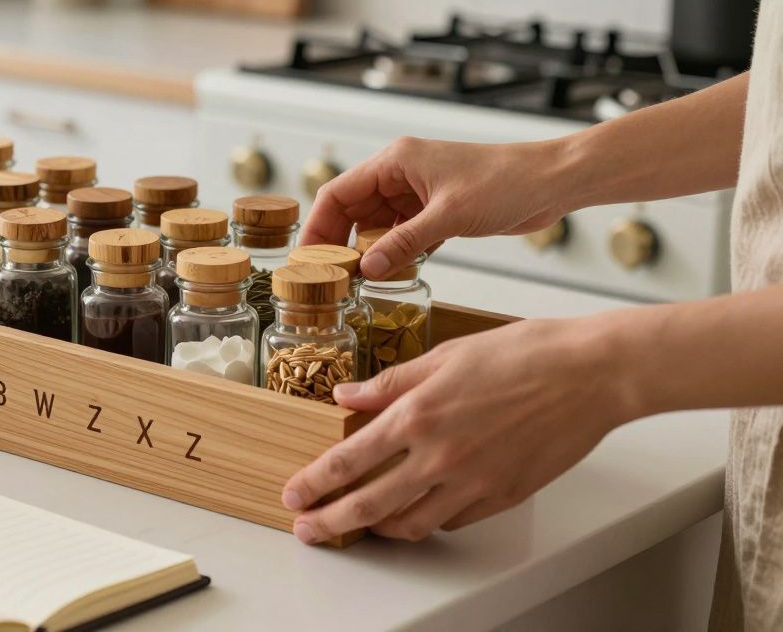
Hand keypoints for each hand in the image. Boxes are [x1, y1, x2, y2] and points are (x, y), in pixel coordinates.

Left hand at [281, 316, 633, 542]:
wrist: (591, 374)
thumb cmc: (524, 354)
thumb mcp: (445, 355)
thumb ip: (391, 382)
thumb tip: (346, 396)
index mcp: (418, 415)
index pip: (348, 460)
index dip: (314, 483)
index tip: (293, 495)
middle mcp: (440, 456)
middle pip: (368, 505)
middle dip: (330, 522)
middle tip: (308, 530)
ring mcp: (472, 483)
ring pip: (409, 524)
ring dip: (376, 530)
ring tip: (357, 526)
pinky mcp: (501, 497)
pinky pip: (450, 521)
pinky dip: (425, 521)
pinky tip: (414, 512)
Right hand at [303, 136, 574, 279]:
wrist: (553, 182)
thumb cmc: (507, 181)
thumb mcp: (448, 217)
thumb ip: (403, 244)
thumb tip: (365, 269)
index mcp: (395, 162)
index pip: (337, 194)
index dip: (317, 227)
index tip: (308, 259)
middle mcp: (400, 175)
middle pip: (351, 211)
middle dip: (339, 244)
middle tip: (328, 278)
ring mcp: (418, 194)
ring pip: (375, 226)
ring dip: (367, 252)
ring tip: (355, 283)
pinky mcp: (436, 211)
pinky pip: (401, 235)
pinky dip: (394, 254)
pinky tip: (390, 275)